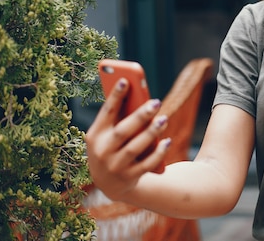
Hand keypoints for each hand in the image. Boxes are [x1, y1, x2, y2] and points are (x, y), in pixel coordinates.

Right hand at [85, 78, 169, 200]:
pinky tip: (168, 141)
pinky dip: (158, 153)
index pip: (106, 113)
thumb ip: (120, 117)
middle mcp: (102, 151)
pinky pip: (146, 164)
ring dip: (151, 133)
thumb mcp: (107, 134)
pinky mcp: (128, 177)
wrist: (109, 183)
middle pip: (123, 131)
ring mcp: (114, 167)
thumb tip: (138, 94)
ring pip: (134, 148)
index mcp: (95, 135)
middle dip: (140, 116)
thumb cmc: (112, 147)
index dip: (115, 97)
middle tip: (156, 102)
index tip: (125, 80)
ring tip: (164, 119)